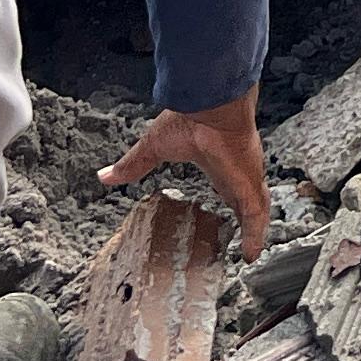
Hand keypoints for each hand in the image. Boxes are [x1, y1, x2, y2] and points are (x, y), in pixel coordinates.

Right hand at [101, 88, 269, 255]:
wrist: (212, 107)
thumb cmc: (189, 118)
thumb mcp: (154, 148)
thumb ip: (133, 164)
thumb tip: (104, 175)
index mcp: (217, 161)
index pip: (225, 185)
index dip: (227, 198)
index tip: (226, 212)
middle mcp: (236, 171)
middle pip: (243, 200)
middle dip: (244, 218)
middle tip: (242, 237)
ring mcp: (246, 179)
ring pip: (255, 211)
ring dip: (253, 231)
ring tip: (251, 252)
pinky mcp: (251, 186)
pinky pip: (256, 216)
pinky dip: (255, 235)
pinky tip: (252, 253)